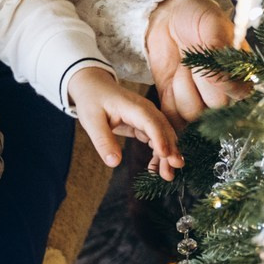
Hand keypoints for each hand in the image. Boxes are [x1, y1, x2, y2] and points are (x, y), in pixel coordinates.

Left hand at [68, 65, 182, 179]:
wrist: (94, 87)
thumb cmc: (92, 101)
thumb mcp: (91, 121)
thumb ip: (103, 141)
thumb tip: (114, 162)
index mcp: (133, 107)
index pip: (151, 122)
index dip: (160, 138)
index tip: (165, 155)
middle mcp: (146, 111)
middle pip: (163, 130)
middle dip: (170, 150)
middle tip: (172, 171)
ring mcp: (147, 117)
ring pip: (164, 136)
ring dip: (167, 155)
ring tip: (167, 175)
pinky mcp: (145, 124)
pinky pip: (157, 139)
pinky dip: (159, 153)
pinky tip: (157, 167)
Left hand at [143, 0, 247, 125]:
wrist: (168, 15)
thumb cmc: (197, 16)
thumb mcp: (213, 25)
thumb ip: (220, 50)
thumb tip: (221, 77)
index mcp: (240, 73)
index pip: (239, 94)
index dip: (221, 80)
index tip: (208, 58)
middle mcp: (222, 92)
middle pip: (215, 107)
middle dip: (199, 81)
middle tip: (192, 58)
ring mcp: (199, 99)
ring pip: (192, 114)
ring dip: (182, 89)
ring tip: (182, 66)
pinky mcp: (175, 103)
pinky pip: (173, 118)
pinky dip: (169, 101)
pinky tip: (170, 79)